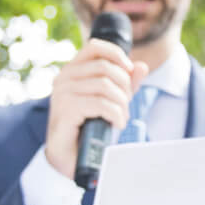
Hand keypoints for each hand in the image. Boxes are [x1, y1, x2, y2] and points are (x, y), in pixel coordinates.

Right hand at [42, 39, 149, 176]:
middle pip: (105, 67)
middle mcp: (64, 78)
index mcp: (72, 71)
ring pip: (105, 85)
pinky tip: (117, 124)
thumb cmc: (88, 128)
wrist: (69, 157)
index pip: (95, 47)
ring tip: (122, 117)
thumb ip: (125, 84)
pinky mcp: (66, 110)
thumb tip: (142, 66)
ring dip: (121, 103)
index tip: (129, 70)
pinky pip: (101, 104)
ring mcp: (62, 93)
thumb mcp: (110, 101)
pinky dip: (115, 114)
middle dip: (124, 85)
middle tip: (126, 103)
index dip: (116, 54)